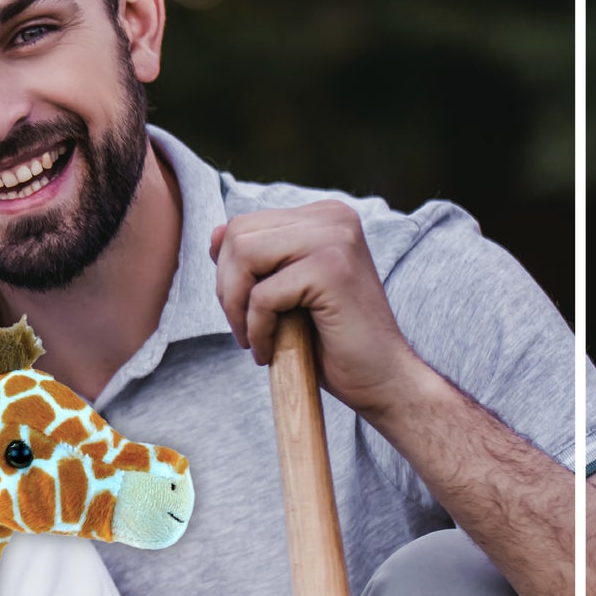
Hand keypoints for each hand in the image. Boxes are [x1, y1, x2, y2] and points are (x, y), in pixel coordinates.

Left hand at [210, 200, 425, 420]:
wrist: (380, 379)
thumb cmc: (330, 341)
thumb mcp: (283, 291)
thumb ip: (254, 261)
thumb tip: (215, 233)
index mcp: (323, 216)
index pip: (243, 225)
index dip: (228, 272)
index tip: (243, 310)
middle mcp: (332, 217)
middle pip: (238, 235)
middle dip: (226, 289)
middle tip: (244, 328)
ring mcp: (335, 238)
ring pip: (244, 257)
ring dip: (236, 308)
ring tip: (254, 339)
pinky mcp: (331, 270)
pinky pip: (261, 296)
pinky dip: (256, 330)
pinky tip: (269, 352)